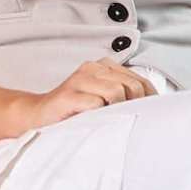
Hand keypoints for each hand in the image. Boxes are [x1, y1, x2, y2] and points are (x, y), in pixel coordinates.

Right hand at [21, 59, 164, 130]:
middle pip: (131, 85)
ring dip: (118, 111)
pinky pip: (96, 104)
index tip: (149, 116)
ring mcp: (79, 80)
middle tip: (130, 122)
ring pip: (116, 92)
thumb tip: (153, 109)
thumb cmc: (75, 111)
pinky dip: (101, 115)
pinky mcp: (68, 95)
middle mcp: (92, 68)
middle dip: (136, 106)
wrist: (38, 116)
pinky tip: (96, 122)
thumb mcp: (103, 99)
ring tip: (111, 122)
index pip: (140, 80)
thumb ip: (123, 96)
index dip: (149, 100)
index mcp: (104, 66)